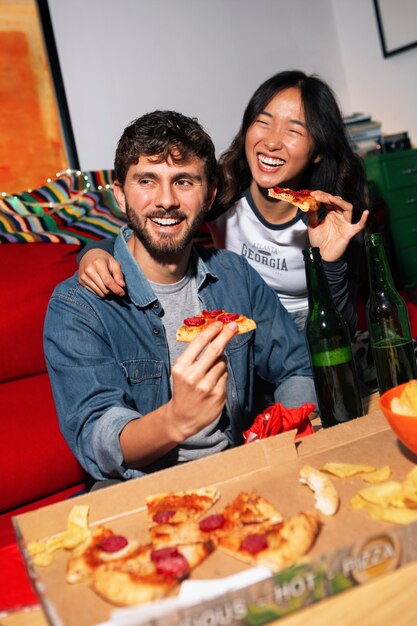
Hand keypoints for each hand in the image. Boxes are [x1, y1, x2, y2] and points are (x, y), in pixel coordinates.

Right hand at [79, 249, 125, 296]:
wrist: (89, 255)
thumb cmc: (104, 259)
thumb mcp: (114, 263)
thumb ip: (118, 274)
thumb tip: (122, 285)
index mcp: (98, 263)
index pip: (107, 281)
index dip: (116, 289)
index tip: (122, 293)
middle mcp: (89, 270)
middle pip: (104, 289)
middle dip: (112, 290)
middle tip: (116, 286)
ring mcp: (83, 277)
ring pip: (99, 292)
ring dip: (107, 292)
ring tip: (109, 284)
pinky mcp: (81, 282)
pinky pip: (94, 292)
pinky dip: (100, 291)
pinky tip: (101, 284)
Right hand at [167, 320, 237, 440]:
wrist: (182, 417)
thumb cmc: (183, 389)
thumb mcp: (181, 371)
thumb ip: (194, 355)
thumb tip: (214, 335)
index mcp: (181, 367)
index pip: (199, 343)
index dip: (212, 330)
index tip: (220, 323)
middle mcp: (194, 376)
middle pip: (215, 349)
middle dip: (226, 335)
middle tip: (233, 326)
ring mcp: (207, 386)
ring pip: (222, 363)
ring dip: (220, 361)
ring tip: (210, 370)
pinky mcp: (218, 395)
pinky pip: (225, 375)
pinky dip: (222, 374)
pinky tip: (213, 382)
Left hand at [307, 191, 368, 261]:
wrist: (322, 255)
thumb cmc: (319, 240)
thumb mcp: (312, 226)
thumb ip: (311, 215)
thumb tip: (308, 204)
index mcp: (330, 213)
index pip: (328, 201)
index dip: (321, 196)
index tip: (312, 193)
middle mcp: (339, 216)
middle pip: (337, 202)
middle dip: (327, 197)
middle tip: (317, 195)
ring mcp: (345, 223)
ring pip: (348, 208)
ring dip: (340, 202)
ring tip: (330, 198)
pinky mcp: (349, 232)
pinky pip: (359, 226)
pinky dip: (363, 220)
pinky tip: (366, 213)